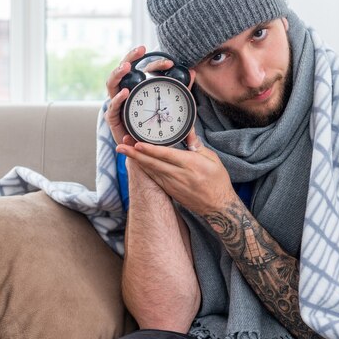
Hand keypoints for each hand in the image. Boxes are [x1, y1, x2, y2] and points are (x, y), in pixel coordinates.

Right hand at [105, 46, 176, 145]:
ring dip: (118, 74)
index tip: (170, 63)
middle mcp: (126, 92)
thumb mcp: (173, 106)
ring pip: (112, 84)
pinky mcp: (114, 119)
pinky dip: (118, 99)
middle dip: (131, 57)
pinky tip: (125, 93)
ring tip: (126, 67)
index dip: (156, 63)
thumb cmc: (158, 127)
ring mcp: (118, 104)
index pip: (145, 69)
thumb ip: (180, 90)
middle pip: (124, 70)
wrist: (147, 150)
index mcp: (139, 87)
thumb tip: (192, 73)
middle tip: (141, 49)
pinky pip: (112, 107)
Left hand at [116, 128, 236, 215]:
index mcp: (191, 165)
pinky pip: (154, 177)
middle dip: (135, 154)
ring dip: (136, 160)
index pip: (166, 155)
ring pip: (150, 170)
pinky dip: (144, 169)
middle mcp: (179, 175)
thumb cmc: (217, 181)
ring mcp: (172, 185)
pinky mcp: (169, 190)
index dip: (150, 150)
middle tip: (120, 145)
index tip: (137, 143)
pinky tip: (135, 161)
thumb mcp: (213, 160)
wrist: (217, 207)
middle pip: (153, 163)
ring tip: (123, 150)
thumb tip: (188, 131)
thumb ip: (197, 145)